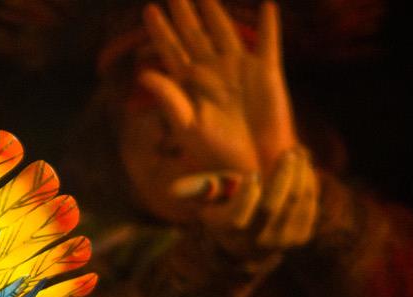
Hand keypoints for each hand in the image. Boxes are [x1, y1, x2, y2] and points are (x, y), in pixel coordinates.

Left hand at [140, 0, 295, 172]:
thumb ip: (168, 98)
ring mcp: (239, 69)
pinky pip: (268, 44)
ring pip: (225, 31)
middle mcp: (213, 71)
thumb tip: (143, 73)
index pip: (172, 51)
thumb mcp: (187, 126)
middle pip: (195, 34)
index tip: (149, 10)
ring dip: (216, 11)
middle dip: (185, 12)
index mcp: (191, 84)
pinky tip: (268, 6)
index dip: (161, 31)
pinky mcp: (266, 73)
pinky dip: (269, 26)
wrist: (252, 164)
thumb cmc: (215, 151)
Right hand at [171, 143, 318, 256]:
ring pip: (295, 203)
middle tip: (289, 152)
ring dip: (300, 174)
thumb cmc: (226, 210)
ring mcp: (281, 242)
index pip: (238, 218)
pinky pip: (309, 206)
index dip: (247, 194)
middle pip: (272, 207)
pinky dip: (309, 183)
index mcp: (230, 233)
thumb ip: (197, 189)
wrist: (249, 244)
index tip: (252, 173)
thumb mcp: (208, 201)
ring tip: (298, 153)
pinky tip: (304, 167)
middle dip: (282, 176)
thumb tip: (174, 189)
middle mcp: (256, 242)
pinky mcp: (301, 238)